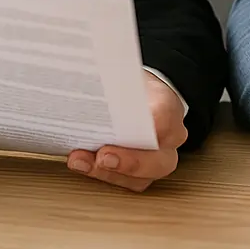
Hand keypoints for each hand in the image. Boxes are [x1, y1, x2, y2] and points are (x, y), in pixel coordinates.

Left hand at [65, 71, 186, 191]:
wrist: (136, 96)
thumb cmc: (129, 86)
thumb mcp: (122, 71)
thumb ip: (111, 75)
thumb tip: (88, 66)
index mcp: (168, 105)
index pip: (165, 116)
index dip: (150, 124)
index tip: (129, 127)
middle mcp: (170, 138)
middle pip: (159, 159)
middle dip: (128, 161)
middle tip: (102, 156)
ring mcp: (158, 159)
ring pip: (141, 177)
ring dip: (107, 172)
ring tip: (79, 160)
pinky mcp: (140, 174)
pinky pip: (126, 182)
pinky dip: (102, 175)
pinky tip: (82, 163)